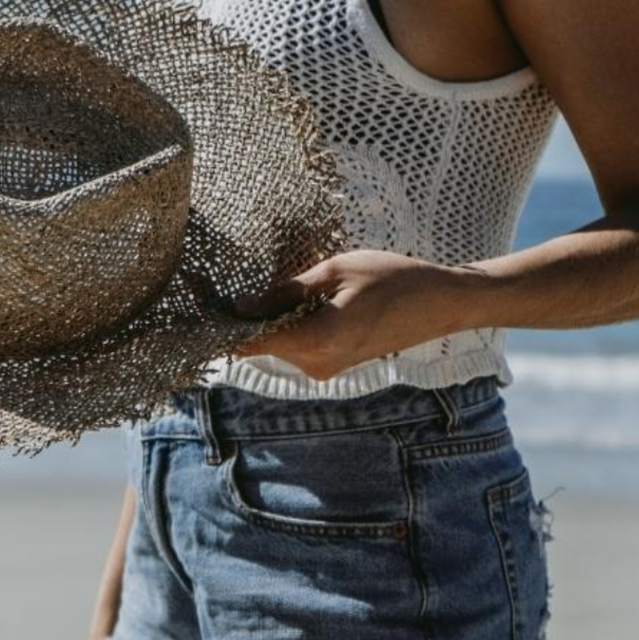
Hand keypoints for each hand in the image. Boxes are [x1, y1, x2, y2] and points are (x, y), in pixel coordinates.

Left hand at [232, 250, 464, 381]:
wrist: (441, 303)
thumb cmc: (392, 278)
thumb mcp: (334, 271)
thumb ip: (286, 292)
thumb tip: (241, 307)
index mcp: (316, 341)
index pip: (250, 342)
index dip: (221, 326)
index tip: (197, 306)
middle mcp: (317, 364)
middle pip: (261, 343)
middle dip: (244, 317)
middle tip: (222, 284)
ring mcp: (326, 368)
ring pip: (278, 343)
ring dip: (268, 318)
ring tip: (264, 285)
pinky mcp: (333, 363)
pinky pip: (297, 344)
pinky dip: (288, 323)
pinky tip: (293, 297)